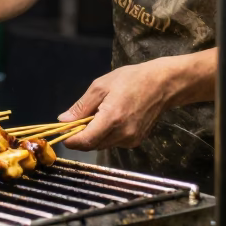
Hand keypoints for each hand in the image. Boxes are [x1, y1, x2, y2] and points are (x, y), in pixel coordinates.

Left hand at [58, 58, 179, 151]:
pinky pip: (114, 143)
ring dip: (94, 136)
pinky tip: (110, 120)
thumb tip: (63, 120)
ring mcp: (131, 140)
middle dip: (81, 137)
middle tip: (76, 122)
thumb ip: (81, 106)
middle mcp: (122, 134)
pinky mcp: (137, 141)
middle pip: (93, 145)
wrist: (162, 85)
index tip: (62, 134)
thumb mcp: (100, 86)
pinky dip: (107, 135)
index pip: (85, 141)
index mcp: (112, 119)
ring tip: (96, 117)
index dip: (71, 141)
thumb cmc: (130, 80)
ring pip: (103, 145)